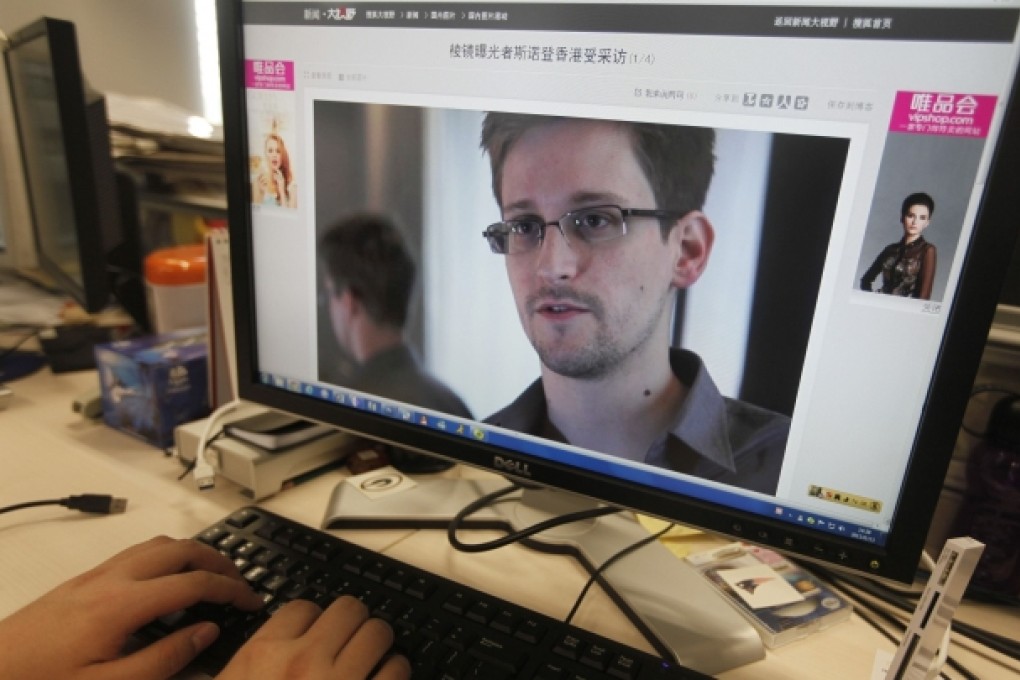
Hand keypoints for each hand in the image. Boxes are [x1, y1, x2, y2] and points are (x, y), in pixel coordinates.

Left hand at [0, 536, 262, 679]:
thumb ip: (164, 659)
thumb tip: (206, 632)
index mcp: (122, 605)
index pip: (194, 583)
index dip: (231, 589)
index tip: (251, 601)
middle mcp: (111, 579)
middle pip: (180, 549)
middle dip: (219, 560)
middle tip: (240, 582)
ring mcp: (94, 575)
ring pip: (158, 544)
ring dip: (193, 552)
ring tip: (212, 575)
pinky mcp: (81, 581)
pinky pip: (136, 552)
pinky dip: (167, 556)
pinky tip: (169, 580)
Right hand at [218, 596, 410, 678]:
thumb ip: (242, 666)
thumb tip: (254, 644)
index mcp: (262, 658)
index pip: (302, 608)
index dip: (312, 621)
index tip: (316, 633)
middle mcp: (302, 663)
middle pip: (347, 609)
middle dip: (352, 623)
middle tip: (350, 639)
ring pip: (377, 632)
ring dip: (378, 645)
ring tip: (372, 657)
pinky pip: (397, 669)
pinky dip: (394, 671)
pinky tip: (383, 679)